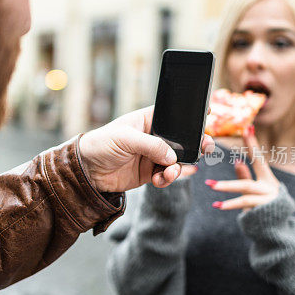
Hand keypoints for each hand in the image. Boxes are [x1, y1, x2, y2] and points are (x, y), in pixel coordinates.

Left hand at [78, 106, 213, 192]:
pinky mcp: (149, 173)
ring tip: (171, 171)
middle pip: (182, 140)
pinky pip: (166, 176)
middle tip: (205, 149)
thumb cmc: (102, 144)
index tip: (207, 116)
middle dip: (195, 145)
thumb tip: (172, 157)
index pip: (175, 116)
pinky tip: (161, 179)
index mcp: (149, 120)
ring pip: (177, 160)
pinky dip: (167, 179)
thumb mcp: (125, 138)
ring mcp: (153, 155)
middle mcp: (154, 137)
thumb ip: (151, 145)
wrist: (87, 170)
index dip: (191, 117)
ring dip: (179, 167)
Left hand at [206, 127, 279, 211]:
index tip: (247, 127)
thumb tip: (238, 162)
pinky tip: (217, 205)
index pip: (259, 158)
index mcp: (268, 179)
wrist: (276, 228)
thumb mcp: (256, 189)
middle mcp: (270, 188)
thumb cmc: (265, 205)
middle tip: (218, 163)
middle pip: (248, 177)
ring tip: (211, 185)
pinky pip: (244, 206)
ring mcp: (267, 200)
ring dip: (227, 187)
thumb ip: (247, 177)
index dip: (253, 143)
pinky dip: (230, 204)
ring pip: (245, 191)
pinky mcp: (263, 211)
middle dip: (233, 168)